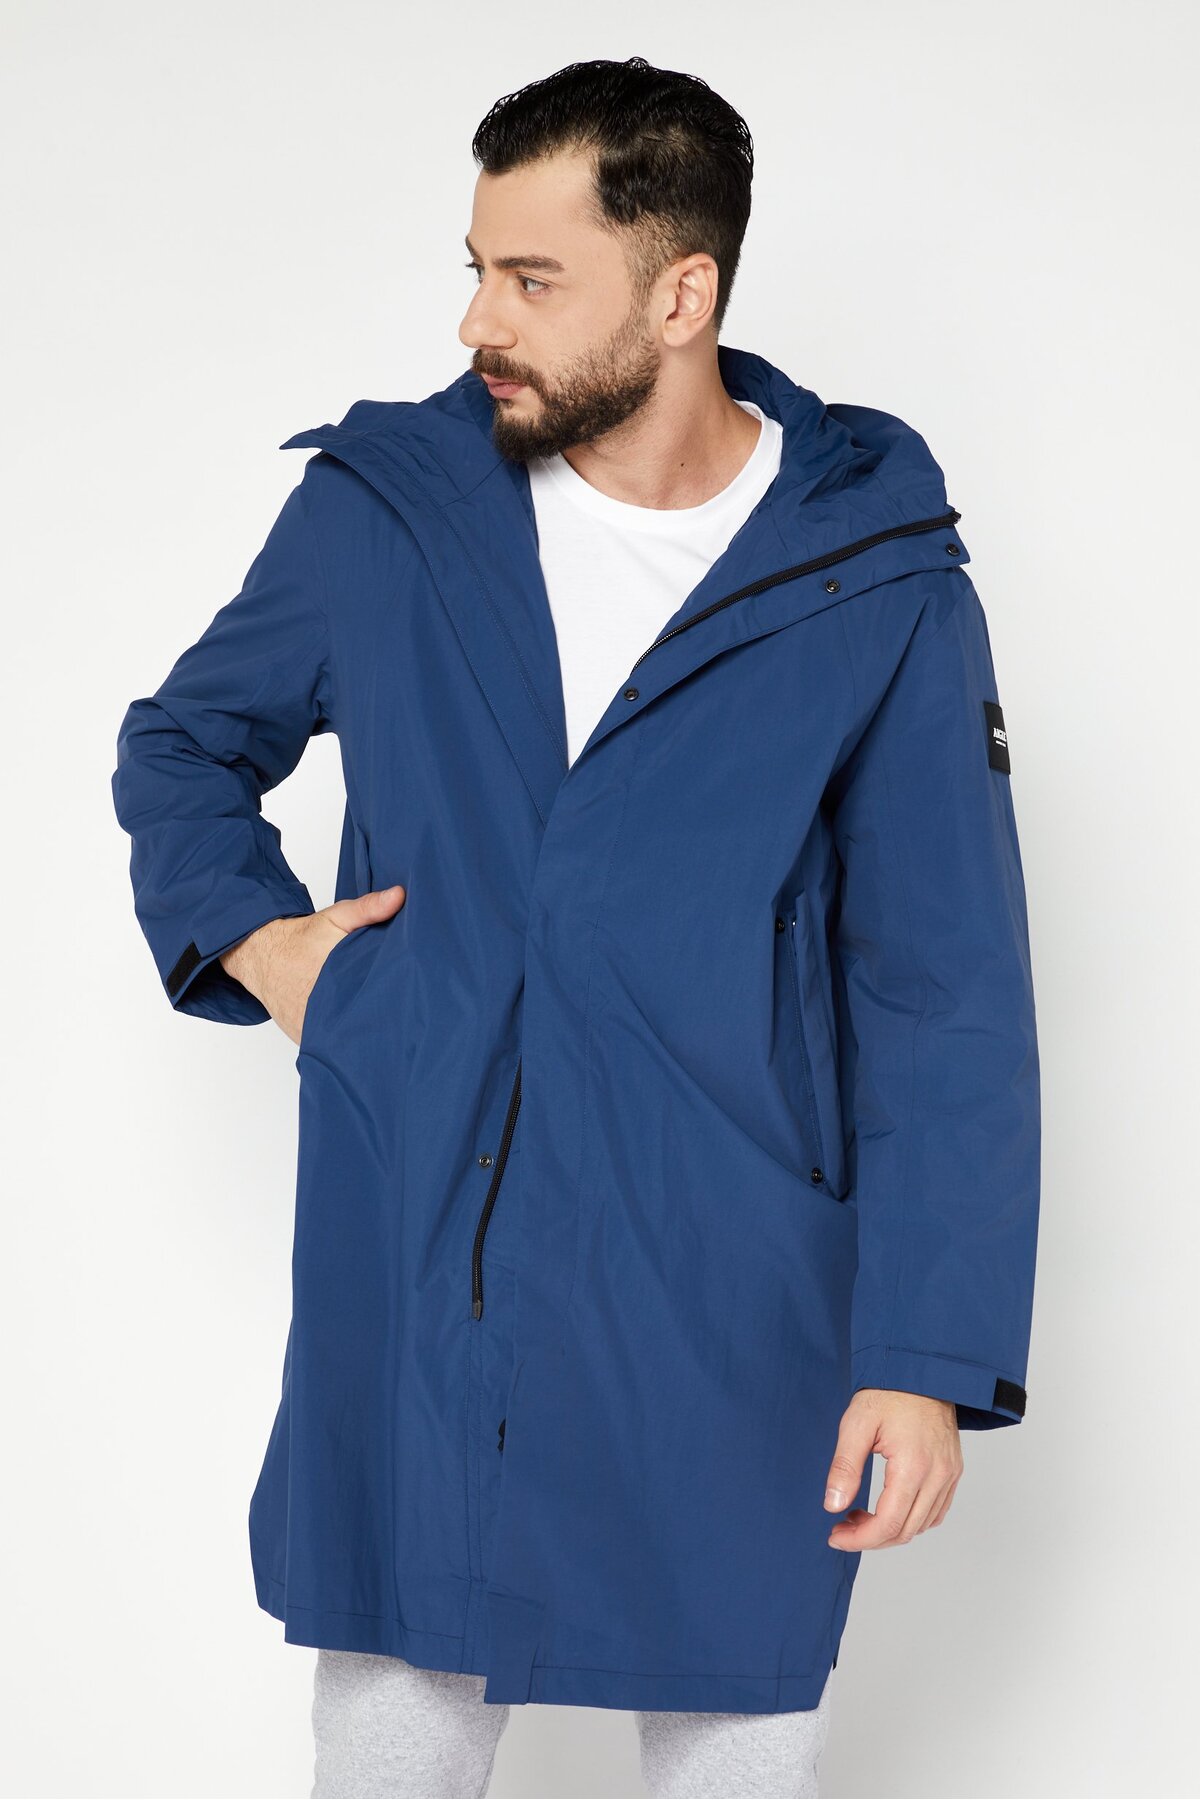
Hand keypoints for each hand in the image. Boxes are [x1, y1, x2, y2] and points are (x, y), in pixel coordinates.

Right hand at [219, 884, 406, 1044]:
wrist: (261, 956)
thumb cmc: (302, 938)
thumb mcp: (336, 917)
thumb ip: (368, 908)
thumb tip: (399, 896)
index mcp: (336, 979)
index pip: (376, 999)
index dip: (396, 1000)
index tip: (412, 999)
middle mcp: (322, 1009)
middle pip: (364, 1023)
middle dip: (383, 1019)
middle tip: (404, 1015)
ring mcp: (312, 1027)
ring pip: (347, 1039)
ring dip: (362, 1032)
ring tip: (383, 1027)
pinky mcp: (305, 1038)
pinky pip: (330, 1045)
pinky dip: (342, 1040)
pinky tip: (355, 1032)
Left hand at [823, 1388, 962, 1549]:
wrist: (921, 1370)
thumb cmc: (889, 1392)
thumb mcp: (857, 1424)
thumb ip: (845, 1467)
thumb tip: (832, 1505)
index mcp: (914, 1466)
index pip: (889, 1523)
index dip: (860, 1539)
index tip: (835, 1536)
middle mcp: (938, 1475)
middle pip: (906, 1531)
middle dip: (871, 1538)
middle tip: (842, 1527)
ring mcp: (950, 1474)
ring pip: (922, 1525)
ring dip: (891, 1530)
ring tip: (861, 1516)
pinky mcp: (953, 1470)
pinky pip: (935, 1511)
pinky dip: (912, 1519)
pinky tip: (889, 1508)